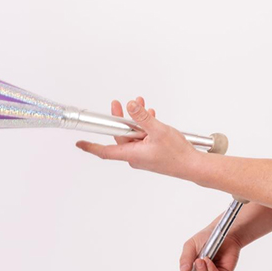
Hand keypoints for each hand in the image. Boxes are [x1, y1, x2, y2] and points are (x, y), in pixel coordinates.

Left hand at [75, 97, 199, 179]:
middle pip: (121, 136)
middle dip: (122, 119)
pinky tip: (151, 118)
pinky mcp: (151, 154)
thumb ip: (142, 118)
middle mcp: (135, 157)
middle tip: (120, 105)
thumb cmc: (177, 154)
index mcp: (132, 154)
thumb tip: (130, 106)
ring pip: (134, 136)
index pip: (105, 151)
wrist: (192, 165)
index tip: (79, 143)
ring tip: (142, 106)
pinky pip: (142, 139)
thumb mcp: (159, 130)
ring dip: (137, 121)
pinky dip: (145, 128)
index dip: (90, 146)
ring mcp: (143, 156)